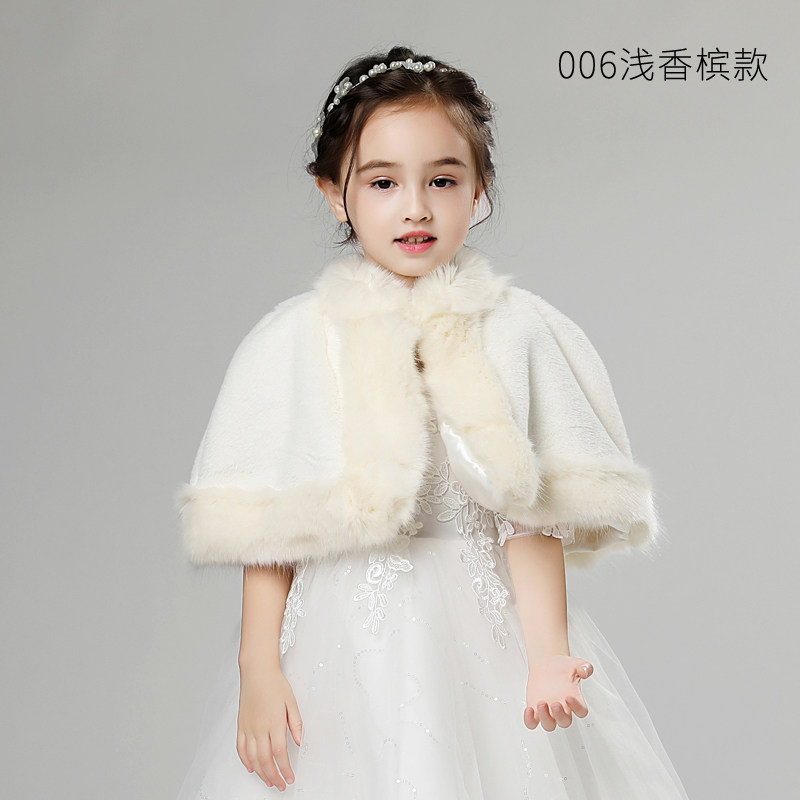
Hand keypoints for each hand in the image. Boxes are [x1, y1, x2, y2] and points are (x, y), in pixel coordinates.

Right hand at [236, 662, 302, 789]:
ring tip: (269, 780)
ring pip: (252, 758)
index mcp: (274, 722)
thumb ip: (296, 723)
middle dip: (274, 776)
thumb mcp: (292, 701)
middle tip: (280, 784)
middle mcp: (259, 727)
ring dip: (261, 773)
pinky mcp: (241, 726)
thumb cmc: (274, 684)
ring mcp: (248, 728)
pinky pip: (241, 749)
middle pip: (265, 760)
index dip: (285, 769)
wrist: (257, 672)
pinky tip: (252, 768)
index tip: (289, 777)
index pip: (280, 753)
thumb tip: (300, 740)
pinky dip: (246, 761)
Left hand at [524, 654, 592, 731]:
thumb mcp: (576, 663)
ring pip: (549, 725)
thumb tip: (585, 671)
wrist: (547, 664)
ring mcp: (548, 711)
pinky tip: (529, 709)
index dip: (576, 708)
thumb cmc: (563, 667)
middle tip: (555, 704)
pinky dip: (530, 720)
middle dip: (560, 716)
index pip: (581, 711)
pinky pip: (532, 723)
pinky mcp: (535, 709)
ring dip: (545, 718)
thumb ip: (584, 667)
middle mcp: (563, 708)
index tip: (569, 697)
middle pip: (564, 722)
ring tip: (541, 703)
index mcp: (575, 700)